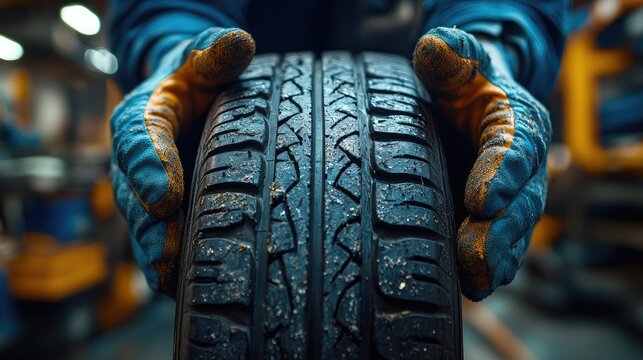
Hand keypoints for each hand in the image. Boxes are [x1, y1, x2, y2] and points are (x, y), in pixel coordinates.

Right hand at [110, 27, 254, 293]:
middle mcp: (139, 160)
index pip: (139, 139)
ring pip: (144, 226)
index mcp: (143, 117)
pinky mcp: (165, 214)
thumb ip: (216, 54)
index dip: (149, 167)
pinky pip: (160, 241)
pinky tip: (187, 288)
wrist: (191, 100)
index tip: (164, 197)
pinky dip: (170, 265)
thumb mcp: (204, 60)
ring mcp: (148, 191)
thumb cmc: (199, 80)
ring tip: (174, 279)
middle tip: (168, 252)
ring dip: (156, 254)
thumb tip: (238, 42)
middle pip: (134, 194)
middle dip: (149, 226)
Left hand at [413, 27, 550, 300]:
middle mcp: (523, 166)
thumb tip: (433, 45)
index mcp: (517, 124)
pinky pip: (503, 247)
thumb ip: (450, 56)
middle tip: (475, 256)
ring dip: (498, 260)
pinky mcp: (499, 218)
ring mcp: (514, 197)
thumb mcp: (459, 65)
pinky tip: (471, 287)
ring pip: (515, 233)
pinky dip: (490, 268)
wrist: (476, 107)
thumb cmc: (465, 85)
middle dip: (501, 232)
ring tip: (476, 282)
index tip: (481, 200)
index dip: (501, 174)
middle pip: (521, 203)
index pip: (514, 149)